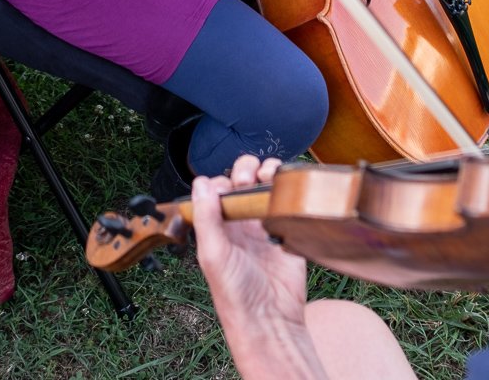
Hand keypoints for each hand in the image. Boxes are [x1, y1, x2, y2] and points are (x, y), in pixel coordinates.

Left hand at [192, 156, 311, 354]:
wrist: (271, 318)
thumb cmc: (236, 294)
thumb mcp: (213, 254)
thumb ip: (206, 218)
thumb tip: (201, 183)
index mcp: (218, 226)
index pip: (217, 188)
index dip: (222, 180)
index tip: (227, 187)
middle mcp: (240, 221)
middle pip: (242, 178)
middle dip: (245, 170)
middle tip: (247, 181)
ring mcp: (264, 222)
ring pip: (264, 182)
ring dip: (265, 170)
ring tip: (267, 175)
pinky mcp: (286, 227)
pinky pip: (287, 197)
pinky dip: (286, 184)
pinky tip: (283, 186)